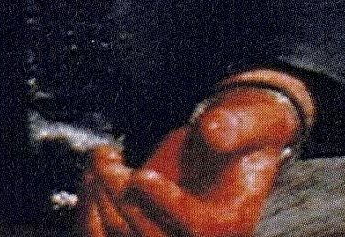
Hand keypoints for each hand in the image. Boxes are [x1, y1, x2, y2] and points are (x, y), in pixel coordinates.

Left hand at [77, 77, 308, 236]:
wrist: (228, 137)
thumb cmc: (243, 131)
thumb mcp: (255, 120)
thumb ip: (238, 125)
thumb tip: (213, 131)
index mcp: (233, 220)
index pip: (197, 229)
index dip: (166, 205)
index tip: (141, 175)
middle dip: (122, 196)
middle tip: (105, 158)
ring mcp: (165, 233)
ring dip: (98, 203)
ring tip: (98, 161)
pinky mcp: (141, 226)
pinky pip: (104, 234)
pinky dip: (88, 210)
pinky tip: (90, 175)